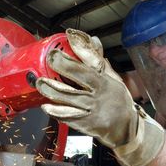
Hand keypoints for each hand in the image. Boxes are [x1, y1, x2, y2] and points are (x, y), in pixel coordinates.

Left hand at [36, 29, 164, 165]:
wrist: (125, 129)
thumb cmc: (119, 101)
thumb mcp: (114, 80)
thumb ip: (99, 62)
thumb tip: (92, 40)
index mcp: (105, 82)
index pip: (92, 63)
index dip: (80, 49)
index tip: (69, 36)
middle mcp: (98, 96)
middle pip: (80, 78)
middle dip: (64, 66)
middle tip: (50, 58)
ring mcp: (92, 111)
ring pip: (69, 99)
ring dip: (52, 90)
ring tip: (40, 83)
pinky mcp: (85, 124)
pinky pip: (68, 117)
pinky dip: (56, 111)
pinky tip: (46, 106)